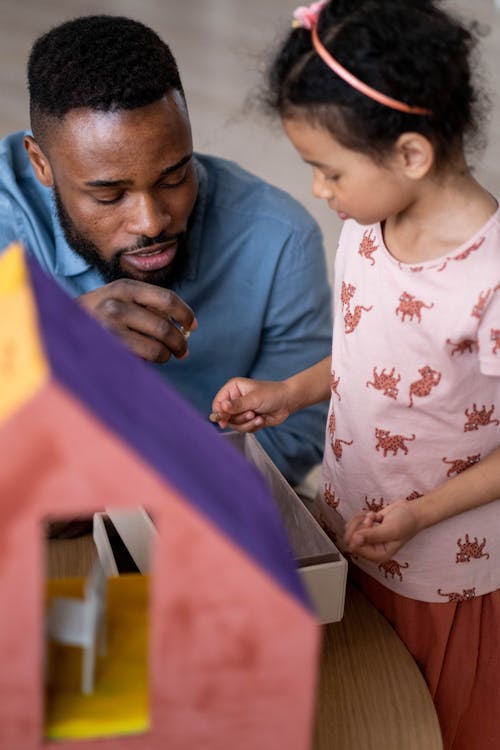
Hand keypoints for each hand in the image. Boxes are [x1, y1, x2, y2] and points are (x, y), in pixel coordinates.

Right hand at [78, 279, 196, 362]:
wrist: (60, 328)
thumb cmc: (97, 317)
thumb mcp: (119, 300)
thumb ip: (148, 306)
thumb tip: (186, 327)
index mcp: (125, 287)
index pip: (167, 299)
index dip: (185, 314)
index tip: (192, 326)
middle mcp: (117, 303)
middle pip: (165, 327)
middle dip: (180, 342)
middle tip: (183, 351)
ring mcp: (110, 327)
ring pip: (158, 346)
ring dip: (167, 355)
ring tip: (164, 356)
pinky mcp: (108, 348)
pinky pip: (144, 358)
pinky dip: (153, 362)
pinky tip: (148, 360)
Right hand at [210, 378, 291, 431]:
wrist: (288, 401)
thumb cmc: (272, 394)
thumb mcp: (253, 399)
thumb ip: (237, 405)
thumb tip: (222, 407)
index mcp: (233, 389)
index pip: (218, 403)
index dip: (219, 413)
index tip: (223, 422)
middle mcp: (235, 399)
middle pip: (225, 416)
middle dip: (239, 418)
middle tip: (251, 413)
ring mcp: (241, 410)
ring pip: (235, 424)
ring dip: (247, 423)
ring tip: (257, 416)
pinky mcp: (248, 420)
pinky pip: (244, 429)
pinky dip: (252, 426)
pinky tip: (261, 419)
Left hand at [344, 500, 420, 562]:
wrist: (412, 511)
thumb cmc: (406, 523)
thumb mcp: (391, 530)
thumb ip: (373, 536)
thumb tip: (355, 540)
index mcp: (378, 555)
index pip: (354, 548)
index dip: (357, 534)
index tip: (369, 524)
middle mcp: (371, 549)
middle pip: (349, 539)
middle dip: (358, 525)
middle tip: (369, 519)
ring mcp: (368, 538)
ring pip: (350, 529)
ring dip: (360, 519)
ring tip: (373, 517)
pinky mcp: (367, 528)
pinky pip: (355, 522)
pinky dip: (363, 515)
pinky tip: (375, 515)